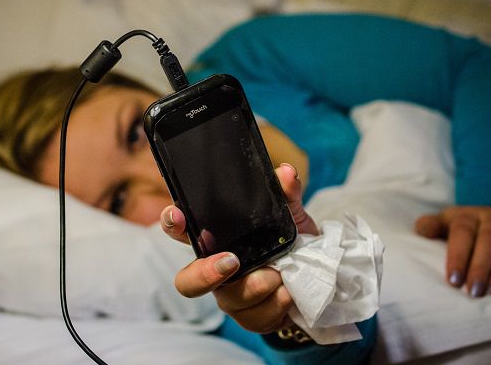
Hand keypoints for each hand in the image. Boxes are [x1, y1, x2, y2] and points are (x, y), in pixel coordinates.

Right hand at [160, 163, 317, 332]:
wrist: (318, 277)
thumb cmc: (291, 241)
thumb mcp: (291, 213)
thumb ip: (285, 193)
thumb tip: (286, 173)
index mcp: (216, 238)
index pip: (182, 229)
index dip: (172, 222)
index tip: (178, 215)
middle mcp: (215, 268)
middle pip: (187, 280)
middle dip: (205, 273)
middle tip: (232, 261)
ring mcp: (231, 296)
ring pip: (229, 300)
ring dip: (257, 286)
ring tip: (281, 275)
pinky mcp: (250, 317)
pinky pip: (254, 318)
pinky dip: (275, 303)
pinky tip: (288, 293)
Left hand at [415, 206, 490, 296]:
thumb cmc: (465, 228)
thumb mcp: (446, 224)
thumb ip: (431, 226)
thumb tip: (420, 231)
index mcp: (469, 215)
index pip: (463, 232)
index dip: (458, 257)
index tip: (453, 281)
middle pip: (489, 240)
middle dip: (480, 267)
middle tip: (473, 292)